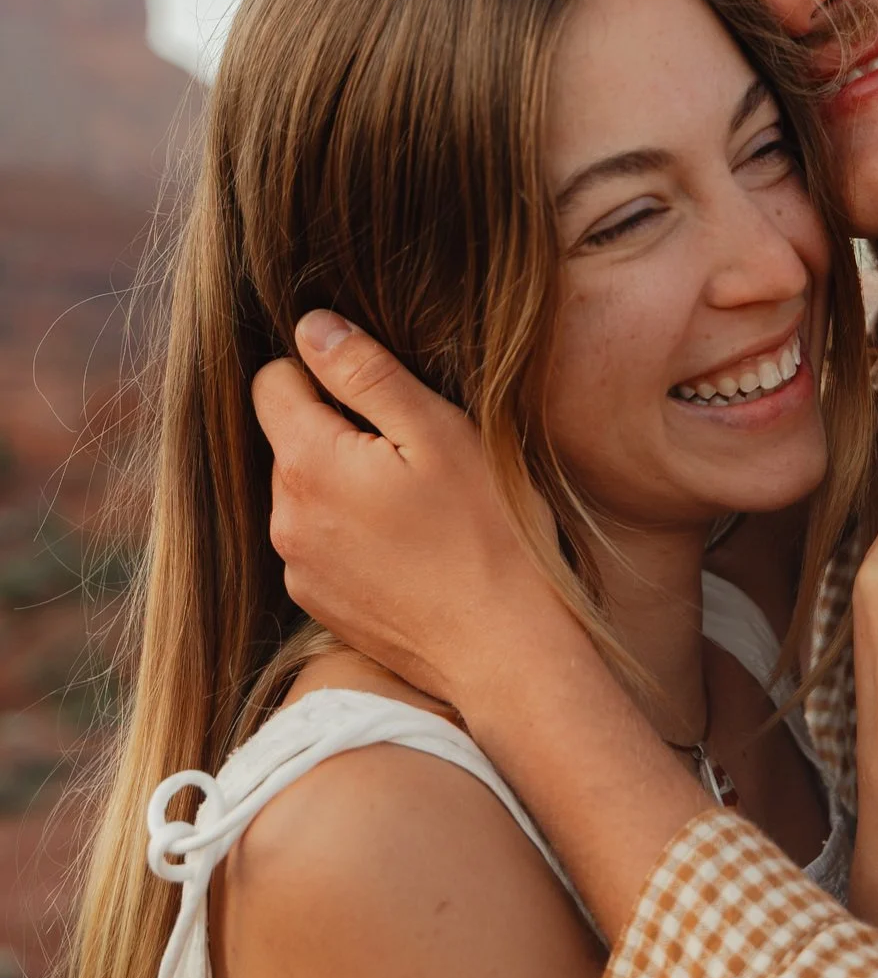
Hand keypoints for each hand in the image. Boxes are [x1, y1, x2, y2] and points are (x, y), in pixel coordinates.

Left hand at [252, 312, 564, 706]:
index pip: (272, 381)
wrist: (505, 650)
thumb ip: (366, 373)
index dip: (324, 374)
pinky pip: (319, 543)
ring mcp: (298, 567)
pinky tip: (407, 550)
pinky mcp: (318, 604)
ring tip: (415, 509)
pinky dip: (351, 535)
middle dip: (338, 433)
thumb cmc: (487, 535)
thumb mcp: (439, 433)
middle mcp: (285, 518)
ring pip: (305, 492)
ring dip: (345, 485)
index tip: (382, 400)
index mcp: (308, 464)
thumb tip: (310, 327)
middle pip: (289, 439)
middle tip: (414, 458)